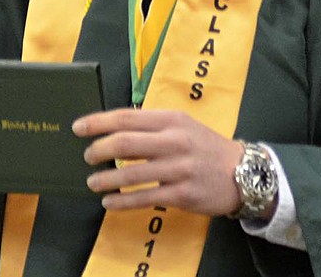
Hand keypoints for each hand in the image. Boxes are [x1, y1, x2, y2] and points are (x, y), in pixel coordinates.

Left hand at [74, 108, 242, 216]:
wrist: (242, 172)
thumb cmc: (205, 147)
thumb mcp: (183, 125)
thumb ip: (152, 126)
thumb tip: (114, 130)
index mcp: (172, 119)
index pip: (127, 117)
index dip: (99, 122)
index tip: (78, 127)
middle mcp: (175, 141)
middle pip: (125, 142)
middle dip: (99, 150)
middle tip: (87, 156)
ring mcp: (179, 168)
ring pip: (131, 174)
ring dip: (105, 179)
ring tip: (92, 182)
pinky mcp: (182, 194)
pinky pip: (144, 198)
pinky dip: (121, 201)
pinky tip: (109, 202)